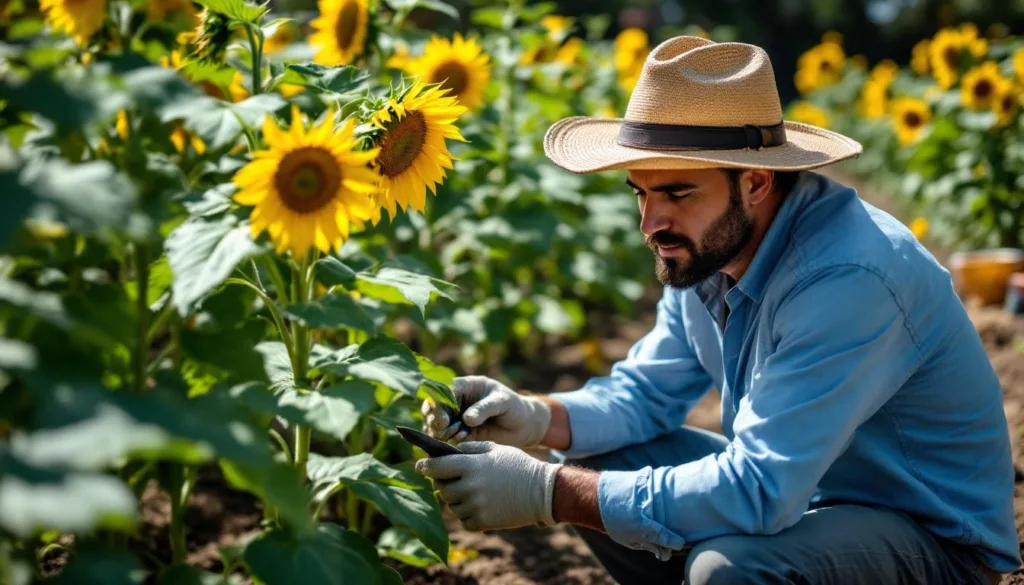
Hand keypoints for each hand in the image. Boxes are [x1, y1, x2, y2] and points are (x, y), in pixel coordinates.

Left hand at [415, 442, 560, 531]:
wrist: (542, 492)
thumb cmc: (518, 466)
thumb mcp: (496, 449)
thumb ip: (471, 448)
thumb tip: (451, 451)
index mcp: (470, 466)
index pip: (436, 467)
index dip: (425, 466)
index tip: (420, 466)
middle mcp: (469, 487)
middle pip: (442, 489)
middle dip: (444, 484)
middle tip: (453, 480)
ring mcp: (475, 506)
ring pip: (452, 506)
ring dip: (457, 500)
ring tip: (473, 493)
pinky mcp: (482, 522)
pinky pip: (464, 520)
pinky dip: (468, 514)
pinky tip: (481, 505)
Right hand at [421, 376, 551, 447]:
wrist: (524, 426)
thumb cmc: (515, 407)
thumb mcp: (503, 402)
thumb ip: (485, 408)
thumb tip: (467, 419)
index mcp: (466, 386)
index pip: (443, 390)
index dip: (438, 403)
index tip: (443, 419)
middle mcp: (456, 401)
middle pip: (433, 407)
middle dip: (434, 419)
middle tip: (443, 429)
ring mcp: (455, 418)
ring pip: (435, 424)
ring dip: (438, 432)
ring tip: (453, 436)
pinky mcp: (458, 434)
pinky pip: (445, 438)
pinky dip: (446, 441)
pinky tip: (458, 442)